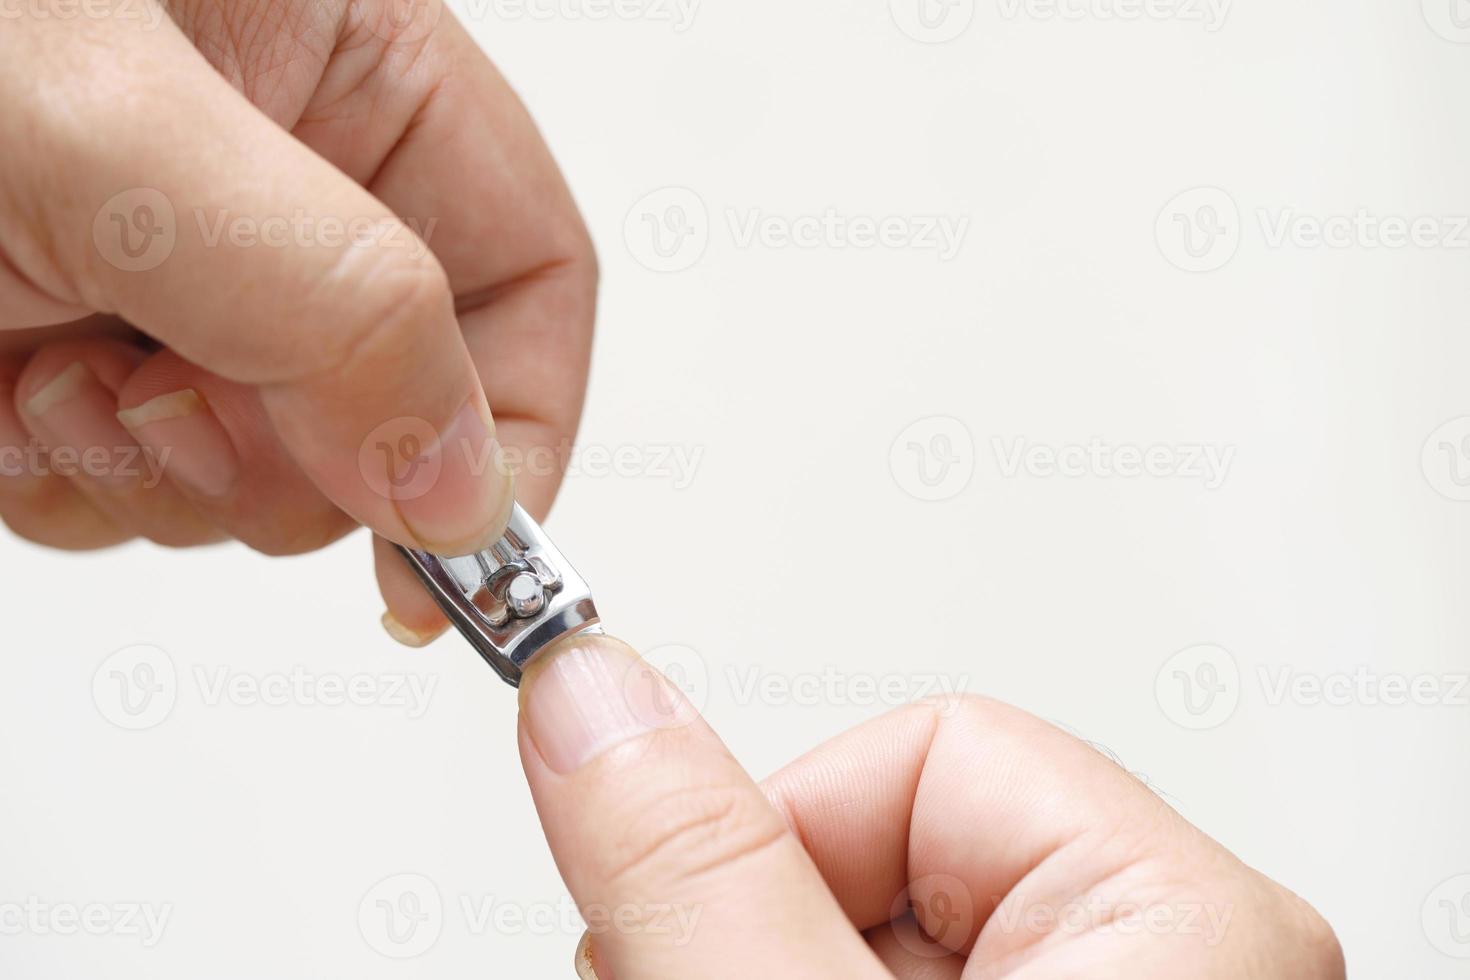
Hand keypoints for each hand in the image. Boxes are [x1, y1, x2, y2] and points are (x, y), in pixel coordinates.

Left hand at [0, 1, 595, 642]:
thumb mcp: (110, 134)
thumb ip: (332, 298)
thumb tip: (464, 479)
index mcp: (351, 74)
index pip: (527, 275)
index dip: (518, 421)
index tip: (461, 544)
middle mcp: (282, 182)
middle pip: (401, 400)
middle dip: (296, 450)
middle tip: (190, 403)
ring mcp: (183, 278)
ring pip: (268, 466)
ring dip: (164, 470)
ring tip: (56, 366)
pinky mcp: (83, 347)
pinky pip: (140, 486)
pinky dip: (71, 479)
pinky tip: (8, 391)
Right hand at [517, 636, 1344, 978]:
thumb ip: (699, 874)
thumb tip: (588, 700)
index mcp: (1182, 924)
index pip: (926, 753)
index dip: (777, 837)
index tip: (685, 935)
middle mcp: (1173, 966)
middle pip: (890, 848)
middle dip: (751, 927)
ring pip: (867, 931)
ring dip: (756, 972)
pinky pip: (882, 978)